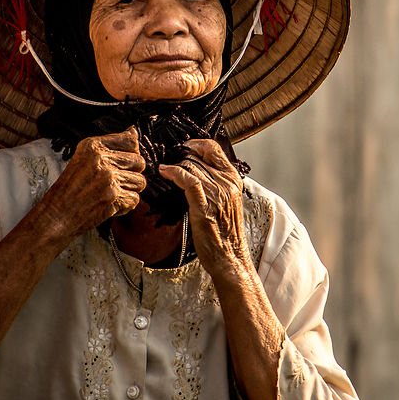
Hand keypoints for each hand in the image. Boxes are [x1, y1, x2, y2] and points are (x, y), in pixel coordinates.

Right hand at [39, 127, 146, 238]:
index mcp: (92, 146)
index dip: (132, 154)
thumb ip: (109, 146)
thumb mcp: (84, 159)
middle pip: (139, 161)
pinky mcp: (113, 196)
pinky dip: (125, 206)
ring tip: (111, 194)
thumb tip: (134, 130)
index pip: (131, 140)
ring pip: (140, 181)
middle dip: (132, 174)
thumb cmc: (70, 190)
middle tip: (114, 183)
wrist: (56, 216)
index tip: (121, 163)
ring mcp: (108, 177)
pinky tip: (109, 206)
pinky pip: (135, 199)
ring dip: (129, 191)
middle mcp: (101, 158)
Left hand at [158, 139, 250, 276]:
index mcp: (233, 179)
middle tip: (169, 163)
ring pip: (190, 166)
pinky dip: (174, 172)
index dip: (195, 144)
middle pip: (198, 157)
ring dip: (174, 166)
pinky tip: (164, 172)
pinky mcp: (204, 205)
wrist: (230, 255)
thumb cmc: (225, 231)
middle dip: (180, 157)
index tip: (184, 149)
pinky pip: (188, 179)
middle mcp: (226, 183)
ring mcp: (216, 193)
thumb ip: (215, 183)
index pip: (214, 148)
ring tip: (165, 170)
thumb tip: (195, 171)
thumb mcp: (225, 200)